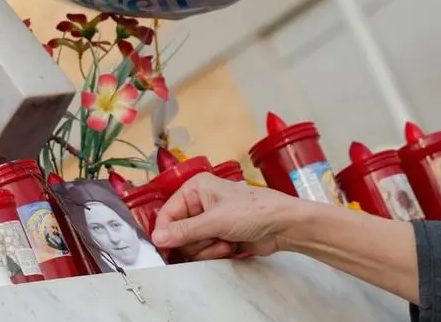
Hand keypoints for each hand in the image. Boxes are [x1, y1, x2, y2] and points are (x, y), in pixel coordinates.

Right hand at [151, 173, 304, 260]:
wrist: (282, 226)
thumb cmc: (255, 211)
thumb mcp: (215, 220)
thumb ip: (184, 231)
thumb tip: (158, 238)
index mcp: (196, 188)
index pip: (167, 213)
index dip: (165, 233)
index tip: (164, 249)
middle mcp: (200, 203)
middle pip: (177, 232)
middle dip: (195, 242)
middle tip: (212, 238)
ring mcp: (209, 221)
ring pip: (190, 245)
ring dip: (207, 248)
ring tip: (225, 241)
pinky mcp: (218, 236)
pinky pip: (203, 251)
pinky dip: (215, 252)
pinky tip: (230, 246)